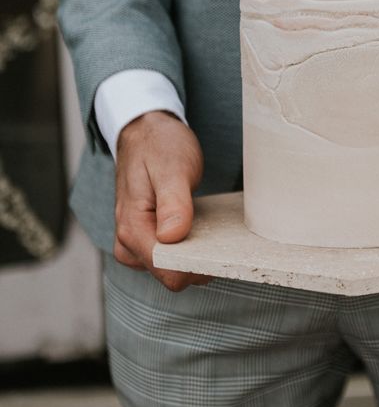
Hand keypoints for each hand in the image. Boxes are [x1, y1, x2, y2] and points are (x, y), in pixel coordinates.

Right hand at [113, 110, 209, 291]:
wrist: (146, 131)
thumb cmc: (159, 146)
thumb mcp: (172, 167)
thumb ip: (172, 202)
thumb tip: (172, 237)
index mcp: (132, 228)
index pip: (167, 271)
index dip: (197, 266)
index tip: (221, 250)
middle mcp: (129, 242)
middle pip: (171, 275)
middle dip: (198, 261)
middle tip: (221, 236)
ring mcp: (137, 243)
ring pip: (173, 268)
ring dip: (196, 255)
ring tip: (212, 229)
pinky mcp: (148, 238)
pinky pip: (172, 256)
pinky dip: (191, 248)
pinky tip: (205, 230)